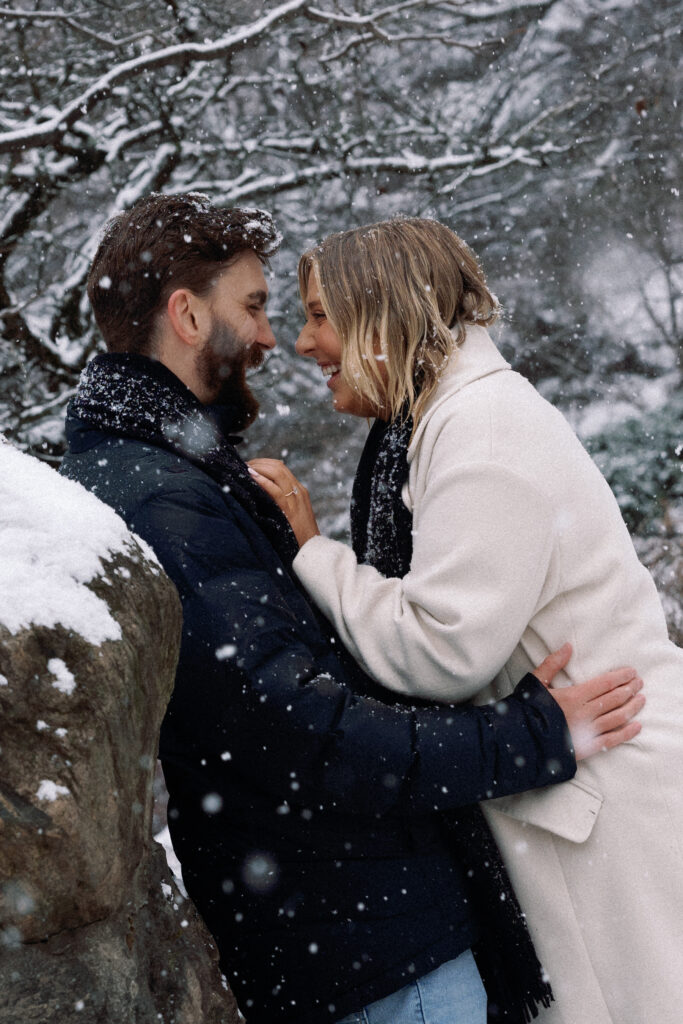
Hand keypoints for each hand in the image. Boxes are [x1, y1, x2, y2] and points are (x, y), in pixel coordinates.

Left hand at [248, 458, 320, 547]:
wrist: (312, 549)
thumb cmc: (298, 536)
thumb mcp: (291, 514)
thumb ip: (280, 503)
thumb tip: (259, 498)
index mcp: (299, 491)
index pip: (281, 468)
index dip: (263, 463)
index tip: (249, 465)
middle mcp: (298, 491)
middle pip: (278, 467)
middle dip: (259, 463)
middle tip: (242, 465)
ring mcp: (295, 499)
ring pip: (277, 473)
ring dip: (258, 468)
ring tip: (244, 469)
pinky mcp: (290, 509)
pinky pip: (275, 490)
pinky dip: (262, 481)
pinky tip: (251, 476)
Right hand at [533, 644, 643, 760]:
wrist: (521, 740)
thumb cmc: (527, 710)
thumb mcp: (536, 682)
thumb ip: (552, 664)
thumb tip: (568, 646)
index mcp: (574, 696)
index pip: (605, 683)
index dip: (621, 676)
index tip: (632, 672)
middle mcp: (585, 713)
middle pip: (615, 698)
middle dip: (630, 689)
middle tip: (639, 682)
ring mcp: (588, 731)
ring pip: (618, 717)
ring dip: (632, 707)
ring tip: (641, 699)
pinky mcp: (588, 747)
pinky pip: (613, 739)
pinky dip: (627, 733)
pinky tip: (637, 726)